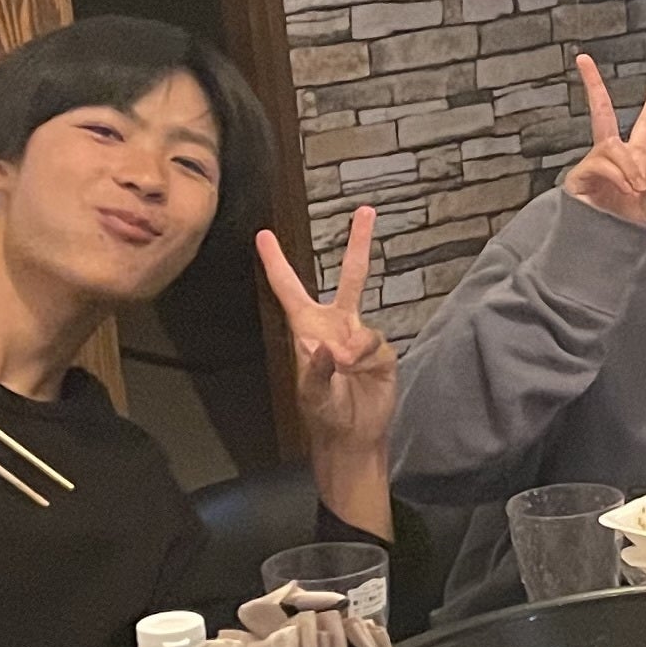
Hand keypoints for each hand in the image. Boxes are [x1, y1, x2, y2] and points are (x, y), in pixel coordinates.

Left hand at [261, 207, 394, 467]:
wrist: (354, 435)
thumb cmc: (323, 414)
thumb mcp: (311, 395)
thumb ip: (316, 370)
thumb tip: (325, 346)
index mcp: (308, 329)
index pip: (289, 289)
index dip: (276, 263)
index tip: (263, 236)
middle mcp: (336, 326)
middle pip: (352, 276)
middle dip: (359, 243)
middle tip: (366, 211)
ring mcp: (361, 338)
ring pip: (364, 325)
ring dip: (356, 349)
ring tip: (348, 369)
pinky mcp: (382, 353)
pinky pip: (376, 344)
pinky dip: (366, 358)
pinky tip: (360, 373)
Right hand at [561, 52, 645, 225]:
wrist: (608, 250)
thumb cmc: (628, 228)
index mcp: (632, 160)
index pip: (643, 127)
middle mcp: (611, 157)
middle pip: (602, 114)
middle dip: (593, 86)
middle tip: (584, 60)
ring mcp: (592, 165)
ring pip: (611, 146)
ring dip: (628, 165)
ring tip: (636, 189)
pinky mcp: (578, 178)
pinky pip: (601, 164)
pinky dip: (618, 174)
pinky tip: (627, 189)